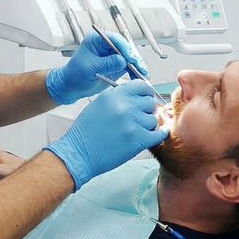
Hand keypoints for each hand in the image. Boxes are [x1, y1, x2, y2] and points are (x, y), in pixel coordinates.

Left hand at [45, 30, 147, 104]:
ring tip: (143, 75)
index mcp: (96, 40)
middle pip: (125, 48)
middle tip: (140, 68)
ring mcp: (112, 56)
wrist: (71, 86)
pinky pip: (129, 67)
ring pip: (129, 58)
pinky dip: (135, 72)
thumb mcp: (90, 68)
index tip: (131, 58)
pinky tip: (139, 78)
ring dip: (137, 66)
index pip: (114, 39)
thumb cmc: (74, 74)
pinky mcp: (116, 66)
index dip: (125, 48)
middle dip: (134, 58)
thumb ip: (107, 64)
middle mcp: (105, 46)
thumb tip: (122, 60)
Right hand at [45, 80, 168, 189]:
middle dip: (146, 110)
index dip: (145, 93)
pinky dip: (159, 135)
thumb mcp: (98, 104)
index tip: (144, 99)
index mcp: (114, 95)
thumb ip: (118, 97)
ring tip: (136, 130)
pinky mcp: (138, 140)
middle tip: (139, 118)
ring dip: (148, 125)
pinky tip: (155, 135)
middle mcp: (124, 106)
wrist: (79, 152)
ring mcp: (132, 122)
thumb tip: (137, 96)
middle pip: (150, 102)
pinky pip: (158, 134)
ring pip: (153, 119)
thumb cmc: (86, 131)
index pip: (142, 86)